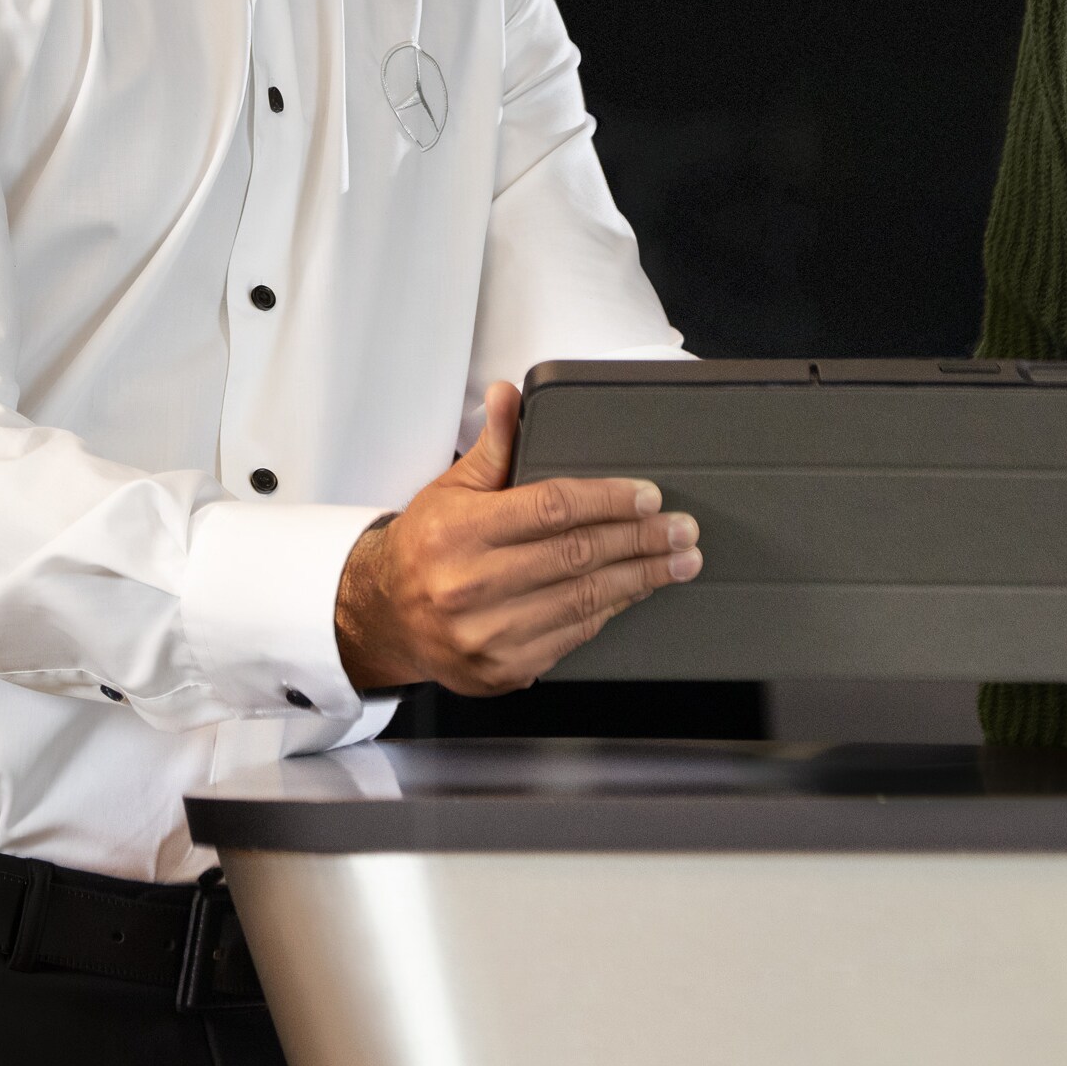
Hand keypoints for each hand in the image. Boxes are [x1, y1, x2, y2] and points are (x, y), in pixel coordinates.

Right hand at [333, 382, 701, 693]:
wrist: (384, 619)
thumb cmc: (424, 548)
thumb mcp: (450, 490)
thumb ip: (492, 447)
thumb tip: (508, 396)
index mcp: (460, 532)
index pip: (551, 507)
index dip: (607, 500)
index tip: (648, 497)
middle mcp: (471, 585)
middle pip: (576, 556)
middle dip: (640, 540)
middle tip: (682, 530)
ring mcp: (487, 634)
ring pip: (583, 600)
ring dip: (641, 579)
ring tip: (679, 562)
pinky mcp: (502, 669)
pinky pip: (572, 636)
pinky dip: (610, 611)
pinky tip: (635, 592)